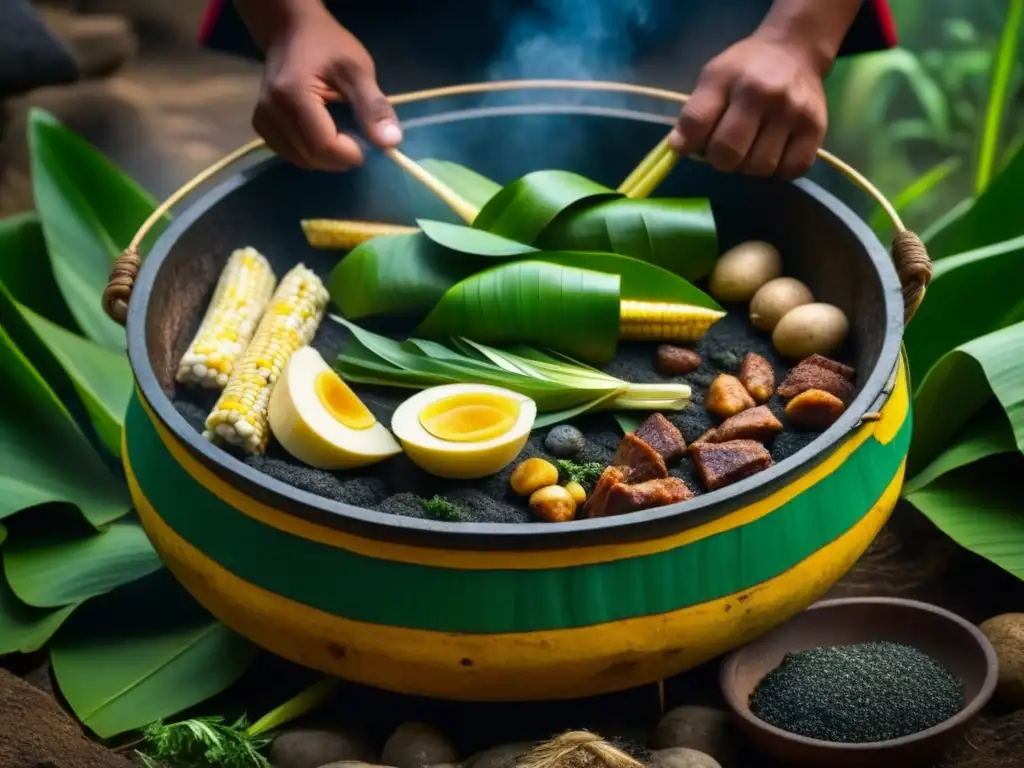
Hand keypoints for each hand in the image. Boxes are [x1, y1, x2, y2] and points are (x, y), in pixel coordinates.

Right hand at [252, 5, 400, 170]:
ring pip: (301, 161)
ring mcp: (262, 121)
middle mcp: (270, 112)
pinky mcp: (261, 126)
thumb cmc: (328, 47)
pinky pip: (291, 155)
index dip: (350, 153)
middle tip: (357, 137)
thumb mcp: (358, 70)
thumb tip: (391, 143)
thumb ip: (374, 106)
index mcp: (292, 95)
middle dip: (340, 157)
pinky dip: (312, 154)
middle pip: (312, 157)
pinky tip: (323, 134)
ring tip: (341, 133)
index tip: (367, 143)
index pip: (323, 145)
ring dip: (327, 158)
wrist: (291, 32)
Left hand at [669, 35, 828, 178]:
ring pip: (760, 167)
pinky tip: (774, 152)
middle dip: (720, 159)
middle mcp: (764, 95)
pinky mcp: (817, 128)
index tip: (692, 144)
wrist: (795, 50)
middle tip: (726, 147)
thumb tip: (679, 148)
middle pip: (728, 154)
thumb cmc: (746, 69)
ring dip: (750, 166)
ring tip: (752, 147)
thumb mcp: (713, 77)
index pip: (696, 125)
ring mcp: (794, 112)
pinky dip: (778, 169)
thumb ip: (694, 112)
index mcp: (730, 79)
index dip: (687, 144)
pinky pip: (791, 170)